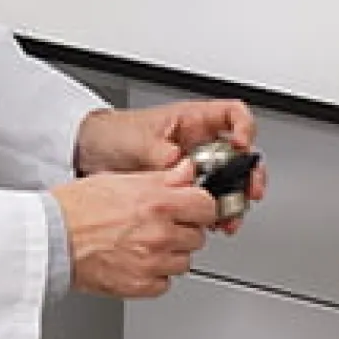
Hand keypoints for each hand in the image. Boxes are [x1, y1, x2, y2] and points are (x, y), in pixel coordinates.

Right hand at [54, 161, 220, 298]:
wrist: (50, 238)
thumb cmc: (75, 208)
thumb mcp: (118, 180)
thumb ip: (160, 179)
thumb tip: (186, 173)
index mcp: (157, 202)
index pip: (206, 206)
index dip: (197, 206)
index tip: (190, 208)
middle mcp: (160, 233)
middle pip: (197, 236)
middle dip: (181, 231)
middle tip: (156, 226)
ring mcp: (153, 261)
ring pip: (183, 261)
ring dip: (168, 255)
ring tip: (140, 244)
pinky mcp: (142, 285)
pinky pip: (165, 282)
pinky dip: (153, 275)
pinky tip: (134, 261)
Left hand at [74, 97, 265, 227]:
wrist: (90, 154)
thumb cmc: (113, 134)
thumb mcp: (138, 139)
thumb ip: (162, 153)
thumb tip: (179, 166)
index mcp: (192, 121)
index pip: (233, 116)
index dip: (244, 128)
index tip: (241, 146)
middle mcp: (199, 143)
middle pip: (240, 155)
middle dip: (249, 175)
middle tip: (249, 191)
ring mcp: (195, 166)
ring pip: (229, 182)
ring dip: (234, 200)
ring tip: (228, 216)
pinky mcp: (185, 188)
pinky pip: (209, 200)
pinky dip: (214, 213)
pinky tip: (211, 222)